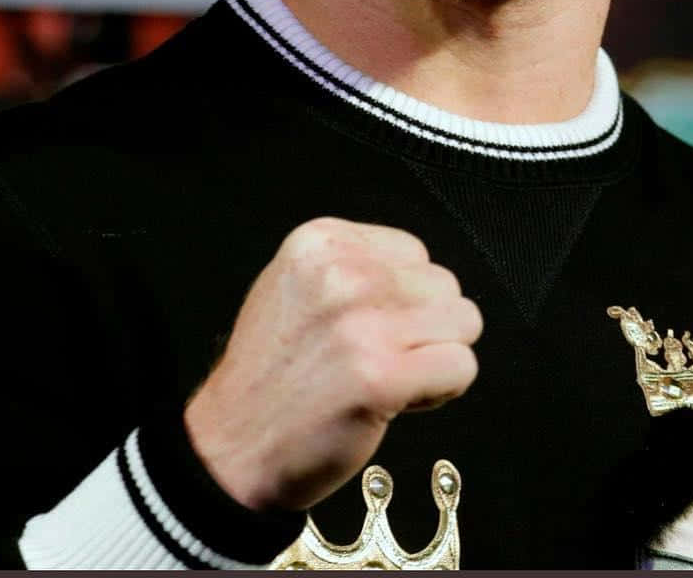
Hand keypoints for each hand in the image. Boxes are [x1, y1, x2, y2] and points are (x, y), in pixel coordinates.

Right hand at [183, 217, 482, 512]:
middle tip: (378, 358)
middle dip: (424, 326)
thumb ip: (354, 267)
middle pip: (445, 285)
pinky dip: (443, 390)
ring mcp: (362, 323)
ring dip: (437, 355)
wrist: (230, 451)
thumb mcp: (295, 288)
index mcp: (321, 242)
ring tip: (390, 376)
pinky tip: (400, 400)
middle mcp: (342, 273)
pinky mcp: (381, 376)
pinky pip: (461, 367)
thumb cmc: (271, 377)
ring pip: (463, 322)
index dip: (403, 297)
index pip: (414, 253)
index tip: (371, 328)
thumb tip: (420, 273)